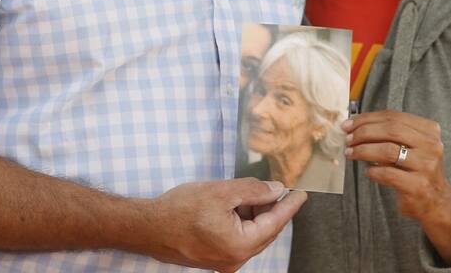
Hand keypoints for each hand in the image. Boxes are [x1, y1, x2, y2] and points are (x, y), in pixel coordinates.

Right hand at [145, 178, 306, 271]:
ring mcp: (224, 262)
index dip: (289, 206)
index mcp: (240, 245)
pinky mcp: (214, 258)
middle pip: (264, 231)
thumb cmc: (180, 210)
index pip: (274, 223)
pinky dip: (242, 221)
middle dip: (272, 209)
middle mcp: (234, 259)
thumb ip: (254, 191)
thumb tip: (276, 191)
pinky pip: (238, 238)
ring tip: (253, 193)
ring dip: (255, 214)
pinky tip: (239, 205)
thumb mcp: (222, 192)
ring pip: (251, 234)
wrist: (148, 226)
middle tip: (280, 188)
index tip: (301, 194)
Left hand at [344, 111, 450, 264]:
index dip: (368, 118)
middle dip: (364, 132)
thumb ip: (391, 134)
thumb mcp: (412, 147)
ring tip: (350, 153)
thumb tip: (356, 125)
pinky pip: (388, 174)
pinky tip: (367, 172)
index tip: (349, 123)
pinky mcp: (418, 186)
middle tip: (347, 138)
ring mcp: (426, 166)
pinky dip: (373, 171)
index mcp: (430, 130)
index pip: (394, 116)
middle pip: (391, 129)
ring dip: (363, 150)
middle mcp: (431, 145)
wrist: (436, 202)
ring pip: (388, 151)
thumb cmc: (417, 170)